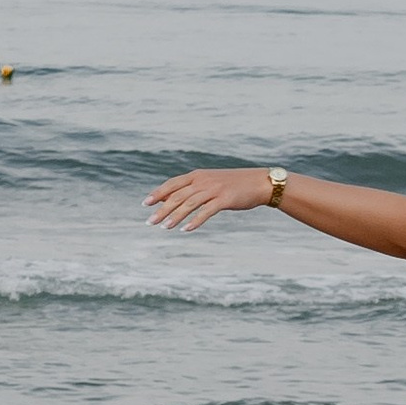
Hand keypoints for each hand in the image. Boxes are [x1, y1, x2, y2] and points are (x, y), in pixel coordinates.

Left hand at [147, 165, 278, 233]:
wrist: (259, 182)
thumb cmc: (233, 185)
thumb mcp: (210, 182)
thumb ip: (192, 189)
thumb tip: (172, 200)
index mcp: (198, 175)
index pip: (172, 184)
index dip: (158, 193)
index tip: (146, 204)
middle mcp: (203, 180)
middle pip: (178, 195)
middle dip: (162, 209)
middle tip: (150, 222)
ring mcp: (214, 189)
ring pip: (189, 204)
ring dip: (175, 216)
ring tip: (164, 228)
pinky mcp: (225, 199)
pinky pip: (206, 211)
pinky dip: (195, 221)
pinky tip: (186, 229)